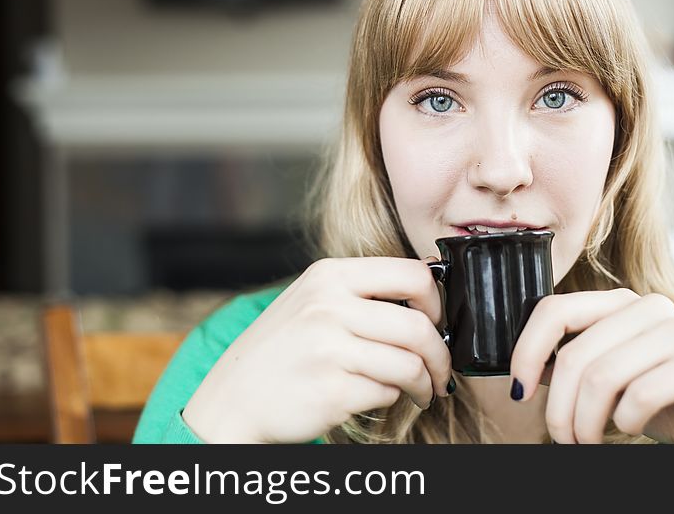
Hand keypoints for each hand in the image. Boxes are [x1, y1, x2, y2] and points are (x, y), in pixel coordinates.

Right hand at [182, 257, 451, 442]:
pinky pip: (387, 393)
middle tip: (442, 370)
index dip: (437, 302)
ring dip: (425, 383)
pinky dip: (391, 398)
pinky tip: (377, 396)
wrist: (231, 400)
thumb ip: (361, 294)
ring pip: (410, 365)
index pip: (412, 275)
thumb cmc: (280, 351)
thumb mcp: (312, 301)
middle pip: (419, 326)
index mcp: (329, 275)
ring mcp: (328, 348)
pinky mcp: (331, 389)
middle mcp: (328, 306)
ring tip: (422, 390)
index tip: (438, 321)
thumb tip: (428, 301)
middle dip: (440, 355)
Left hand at [510, 289, 673, 443]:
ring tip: (589, 441)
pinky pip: (642, 394)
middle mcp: (648, 306)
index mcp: (618, 302)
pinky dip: (626, 421)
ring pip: (603, 377)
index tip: (519, 388)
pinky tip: (630, 426)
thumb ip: (569, 363)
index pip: (555, 309)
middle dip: (559, 408)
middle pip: (575, 354)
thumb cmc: (659, 401)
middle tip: (564, 438)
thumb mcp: (606, 378)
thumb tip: (520, 367)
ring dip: (587, 422)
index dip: (527, 350)